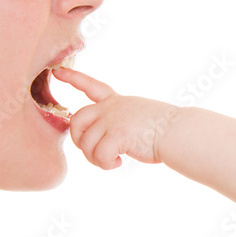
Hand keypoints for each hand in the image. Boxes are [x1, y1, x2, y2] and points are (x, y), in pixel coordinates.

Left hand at [52, 67, 177, 169]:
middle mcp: (111, 107)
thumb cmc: (164, 130)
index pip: (91, 86)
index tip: (57, 72)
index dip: (73, 78)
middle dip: (79, 140)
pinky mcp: (115, 135)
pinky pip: (98, 156)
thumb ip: (117, 122)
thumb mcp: (137, 116)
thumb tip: (100, 142)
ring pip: (85, 144)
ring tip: (113, 160)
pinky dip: (106, 164)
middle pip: (76, 121)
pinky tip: (119, 163)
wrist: (178, 132)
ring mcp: (112, 120)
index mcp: (117, 101)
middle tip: (96, 151)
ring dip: (96, 158)